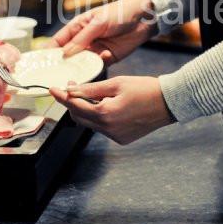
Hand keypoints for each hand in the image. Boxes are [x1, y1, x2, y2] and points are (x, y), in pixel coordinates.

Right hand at [47, 0, 157, 64]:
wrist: (143, 19)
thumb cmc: (119, 13)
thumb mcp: (98, 23)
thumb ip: (82, 39)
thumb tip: (65, 54)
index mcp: (77, 28)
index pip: (58, 42)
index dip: (49, 52)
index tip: (41, 63)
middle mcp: (83, 41)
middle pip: (67, 56)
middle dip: (62, 65)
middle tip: (56, 75)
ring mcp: (94, 50)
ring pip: (80, 64)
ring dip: (78, 69)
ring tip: (76, 73)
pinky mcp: (106, 58)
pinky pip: (96, 67)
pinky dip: (95, 68)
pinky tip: (101, 60)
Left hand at [49, 76, 172, 144]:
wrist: (169, 102)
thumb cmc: (144, 88)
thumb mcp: (116, 83)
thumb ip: (91, 89)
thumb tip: (71, 91)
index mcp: (105, 114)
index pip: (75, 105)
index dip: (62, 96)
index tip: (53, 89)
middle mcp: (108, 129)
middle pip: (79, 117)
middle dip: (73, 103)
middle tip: (74, 87)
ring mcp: (115, 136)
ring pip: (91, 123)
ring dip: (87, 110)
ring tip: (94, 94)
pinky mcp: (122, 139)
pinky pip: (103, 128)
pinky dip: (100, 117)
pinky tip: (107, 106)